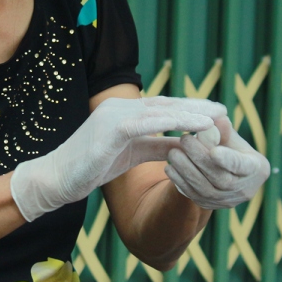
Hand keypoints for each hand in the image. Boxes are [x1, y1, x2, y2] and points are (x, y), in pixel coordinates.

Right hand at [10, 96, 226, 220]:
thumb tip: (185, 145)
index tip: (215, 112)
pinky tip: (190, 129)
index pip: (163, 106)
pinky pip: (146, 124)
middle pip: (166, 104)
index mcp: (124, 112)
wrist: (57, 178)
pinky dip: (171, 124)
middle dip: (196, 106)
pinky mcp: (111, 130)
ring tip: (215, 117)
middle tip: (223, 109)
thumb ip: (158, 146)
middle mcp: (120, 107)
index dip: (190, 108)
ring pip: (160, 111)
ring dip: (189, 113)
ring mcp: (114, 115)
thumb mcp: (132, 155)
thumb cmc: (91, 167)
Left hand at [164, 116, 269, 208]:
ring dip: (186, 170)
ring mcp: (227, 201)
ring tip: (173, 153)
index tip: (214, 151)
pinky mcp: (210, 206)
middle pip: (221, 178)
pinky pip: (194, 196)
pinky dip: (180, 182)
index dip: (228, 160)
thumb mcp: (231, 137)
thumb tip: (217, 118)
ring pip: (205, 189)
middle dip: (200, 158)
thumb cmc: (230, 148)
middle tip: (184, 140)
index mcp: (256, 169)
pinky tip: (170, 167)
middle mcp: (245, 190)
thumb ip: (224, 130)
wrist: (225, 172)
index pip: (242, 166)